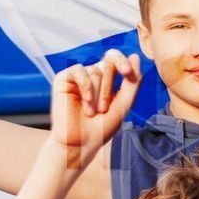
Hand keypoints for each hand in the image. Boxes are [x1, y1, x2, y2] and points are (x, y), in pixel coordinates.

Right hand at [51, 50, 141, 169]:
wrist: (81, 142)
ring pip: (95, 70)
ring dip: (98, 94)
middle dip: (109, 87)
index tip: (127, 72)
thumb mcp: (124, 103)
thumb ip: (132, 81)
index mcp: (107, 79)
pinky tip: (85, 101)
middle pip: (108, 63)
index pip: (116, 58)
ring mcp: (78, 76)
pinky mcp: (63, 79)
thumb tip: (135, 56)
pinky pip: (79, 70)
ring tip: (92, 112)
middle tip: (104, 109)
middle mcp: (93, 75)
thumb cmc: (103, 126)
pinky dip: (86, 86)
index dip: (122, 61)